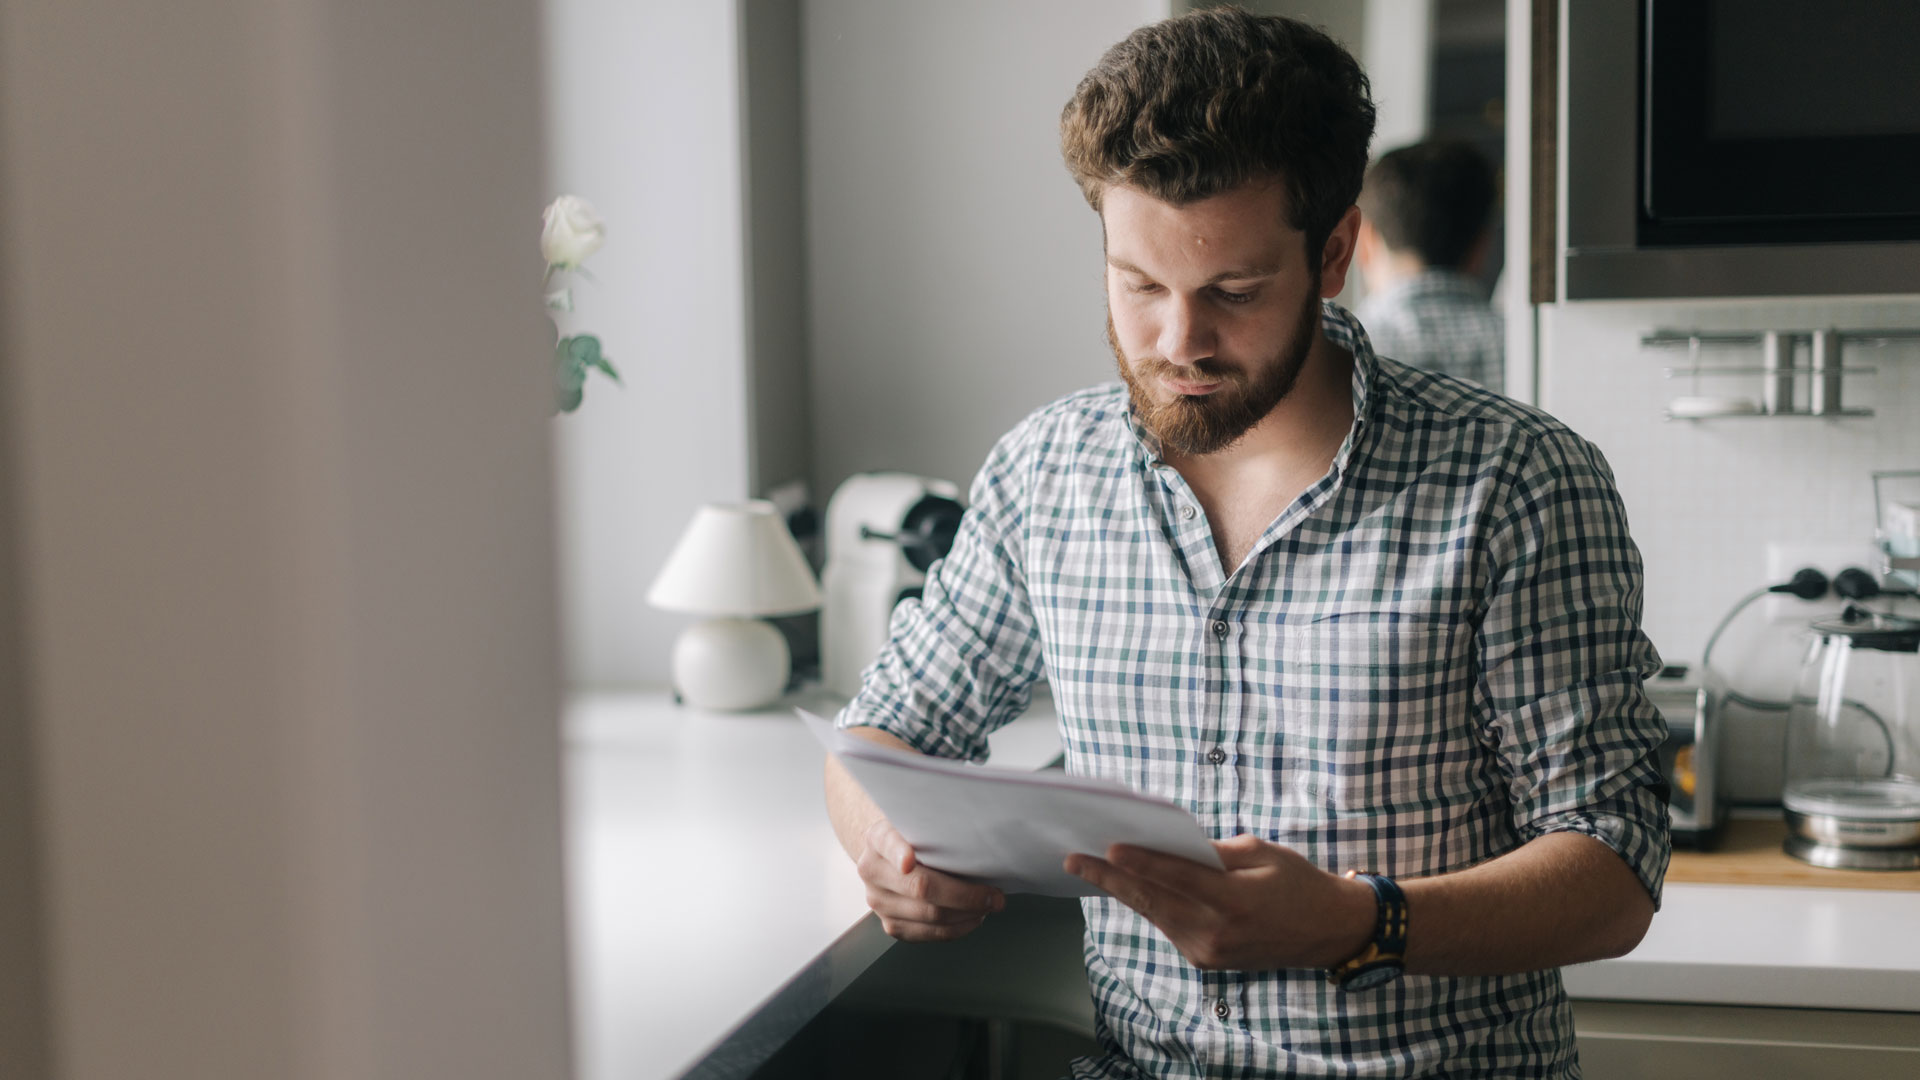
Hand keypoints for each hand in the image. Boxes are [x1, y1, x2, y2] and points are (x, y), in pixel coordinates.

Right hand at [856, 820, 1004, 941]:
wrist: (890, 856)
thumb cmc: (916, 837)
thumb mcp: (920, 823)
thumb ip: (938, 830)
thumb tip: (981, 846)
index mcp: (878, 838)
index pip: (888, 843)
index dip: (899, 853)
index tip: (909, 861)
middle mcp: (872, 870)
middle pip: (920, 888)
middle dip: (965, 895)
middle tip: (995, 896)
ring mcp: (878, 902)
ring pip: (929, 916)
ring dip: (967, 915)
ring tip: (989, 905)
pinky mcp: (890, 925)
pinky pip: (928, 934)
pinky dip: (957, 929)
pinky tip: (973, 918)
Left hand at [1064, 834, 1373, 970]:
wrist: (1327, 932)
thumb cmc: (1299, 883)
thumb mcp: (1264, 853)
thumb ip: (1217, 852)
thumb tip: (1173, 846)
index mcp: (1235, 901)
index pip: (1177, 879)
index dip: (1141, 863)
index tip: (1109, 848)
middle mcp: (1217, 932)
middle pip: (1153, 901)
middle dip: (1110, 879)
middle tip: (1074, 861)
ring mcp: (1208, 951)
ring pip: (1155, 915)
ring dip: (1123, 891)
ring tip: (1090, 869)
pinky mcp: (1205, 960)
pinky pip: (1168, 926)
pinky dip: (1148, 905)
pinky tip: (1127, 886)